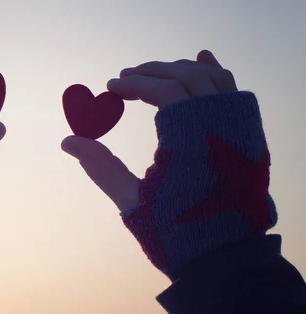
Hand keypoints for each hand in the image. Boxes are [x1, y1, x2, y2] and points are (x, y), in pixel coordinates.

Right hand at [62, 50, 275, 279]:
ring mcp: (240, 130)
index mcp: (191, 141)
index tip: (112, 87)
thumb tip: (68, 141)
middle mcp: (221, 127)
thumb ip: (101, 167)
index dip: (133, 84)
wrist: (226, 258)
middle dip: (152, 71)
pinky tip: (202, 60)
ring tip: (154, 72)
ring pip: (212, 78)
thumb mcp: (133, 201)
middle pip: (187, 76)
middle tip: (126, 77)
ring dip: (181, 69)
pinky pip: (235, 92)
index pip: (163, 91)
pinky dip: (216, 73)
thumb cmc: (177, 232)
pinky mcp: (249, 138)